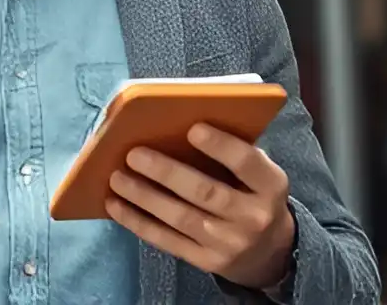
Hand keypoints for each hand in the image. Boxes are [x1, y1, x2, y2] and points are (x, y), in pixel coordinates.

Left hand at [105, 123, 295, 289]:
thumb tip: (177, 125)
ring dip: (144, 197)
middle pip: (207, 193)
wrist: (269, 253)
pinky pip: (168, 241)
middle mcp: (253, 217)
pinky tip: (116, 206)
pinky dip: (138, 222)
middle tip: (134, 154)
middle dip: (167, 173)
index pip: (247, 163)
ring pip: (182, 218)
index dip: (221, 147)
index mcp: (271, 186)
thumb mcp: (258, 174)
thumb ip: (232, 154)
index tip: (192, 128)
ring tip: (117, 177)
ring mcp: (229, 244)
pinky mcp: (207, 262)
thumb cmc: (253, 195)